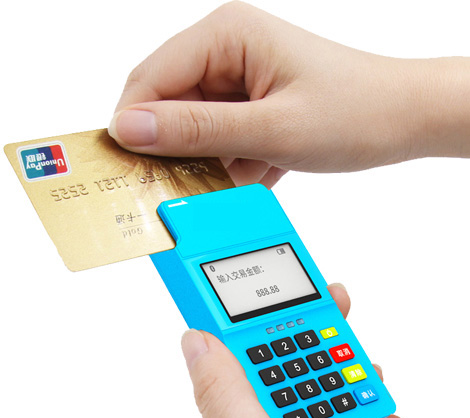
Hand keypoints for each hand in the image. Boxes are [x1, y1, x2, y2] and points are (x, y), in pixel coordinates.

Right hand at [109, 1, 469, 187]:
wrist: (403, 120)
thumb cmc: (354, 111)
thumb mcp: (272, 128)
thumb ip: (198, 130)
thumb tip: (130, 129)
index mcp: (227, 35)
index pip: (152, 77)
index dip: (133, 123)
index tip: (124, 167)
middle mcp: (227, 52)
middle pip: (170, 104)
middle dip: (177, 148)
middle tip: (187, 183)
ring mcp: (239, 81)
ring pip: (195, 129)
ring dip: (213, 160)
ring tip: (248, 172)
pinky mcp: (250, 106)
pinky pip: (220, 139)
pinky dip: (234, 162)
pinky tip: (264, 167)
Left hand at [180, 283, 404, 417]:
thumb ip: (221, 396)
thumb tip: (192, 336)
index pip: (242, 357)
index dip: (254, 318)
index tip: (274, 287)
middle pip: (292, 366)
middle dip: (317, 332)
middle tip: (335, 302)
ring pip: (331, 395)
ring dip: (353, 374)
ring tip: (368, 367)